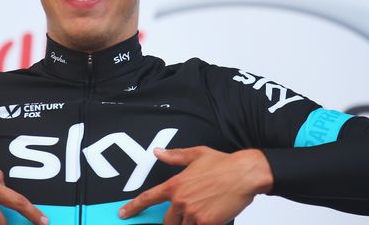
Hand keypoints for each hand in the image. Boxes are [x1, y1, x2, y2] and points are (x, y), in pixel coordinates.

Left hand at [119, 147, 272, 224]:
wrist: (245, 174)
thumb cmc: (224, 164)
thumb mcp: (196, 154)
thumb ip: (174, 156)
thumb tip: (158, 152)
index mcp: (175, 184)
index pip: (148, 198)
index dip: (133, 207)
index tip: (123, 213)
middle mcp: (181, 200)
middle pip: (167, 221)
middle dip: (175, 220)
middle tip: (190, 210)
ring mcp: (193, 213)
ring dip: (189, 223)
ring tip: (203, 211)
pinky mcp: (206, 223)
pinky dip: (201, 224)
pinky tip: (210, 216)